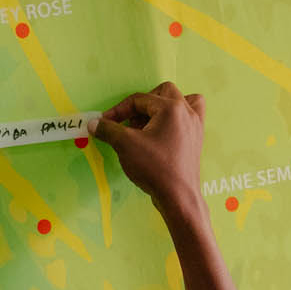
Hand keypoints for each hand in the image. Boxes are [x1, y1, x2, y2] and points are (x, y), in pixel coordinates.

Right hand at [93, 81, 204, 212]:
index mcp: (171, 108)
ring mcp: (195, 125)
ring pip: (181, 101)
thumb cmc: (155, 168)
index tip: (105, 122)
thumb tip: (94, 123)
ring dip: (163, 106)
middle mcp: (187, 112)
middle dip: (142, 104)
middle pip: (162, 93)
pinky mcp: (196, 139)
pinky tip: (164, 131)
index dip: (118, 110)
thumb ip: (108, 129)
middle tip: (129, 122)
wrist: (178, 196)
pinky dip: (177, 118)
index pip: (139, 99)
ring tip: (149, 123)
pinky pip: (189, 117)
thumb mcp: (125, 145)